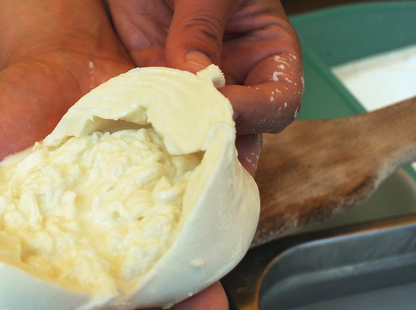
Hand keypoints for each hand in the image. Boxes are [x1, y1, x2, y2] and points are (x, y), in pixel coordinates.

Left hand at [108, 0, 303, 169]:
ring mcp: (191, 80)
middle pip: (240, 126)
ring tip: (172, 175)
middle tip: (205, 173)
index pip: (278, 97)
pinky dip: (147, 131)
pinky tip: (138, 147)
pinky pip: (154, 112)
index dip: (256, 110)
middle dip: (224, 150)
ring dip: (184, 150)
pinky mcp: (152, 78)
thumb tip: (195, 78)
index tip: (222, 108)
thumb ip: (201, 28)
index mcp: (265, 50)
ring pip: (195, 128)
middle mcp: (233, 74)